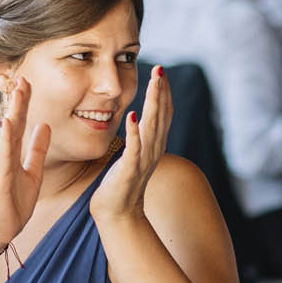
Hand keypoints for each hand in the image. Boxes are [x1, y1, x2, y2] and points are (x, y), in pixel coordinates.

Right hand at [0, 77, 50, 248]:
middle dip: (17, 102)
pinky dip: (5, 142)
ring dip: (11, 116)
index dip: (24, 102)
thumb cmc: (14, 202)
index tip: (28, 81)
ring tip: (17, 97)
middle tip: (23, 78)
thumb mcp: (33, 172)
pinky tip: (7, 127)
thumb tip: (44, 126)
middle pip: (12, 124)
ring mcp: (0, 168)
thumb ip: (37, 149)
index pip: (20, 122)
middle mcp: (4, 156)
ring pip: (6, 138)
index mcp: (13, 152)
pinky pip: (2, 159)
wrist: (1, 228)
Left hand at [93, 64, 172, 227]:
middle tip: (161, 70)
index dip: (164, 93)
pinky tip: (132, 114)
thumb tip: (136, 118)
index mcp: (154, 145)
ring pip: (152, 126)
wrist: (118, 213)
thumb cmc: (120, 182)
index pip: (164, 114)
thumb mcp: (134, 155)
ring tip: (154, 82)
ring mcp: (143, 160)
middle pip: (162, 116)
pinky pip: (134, 148)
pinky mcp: (130, 170)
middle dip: (161, 92)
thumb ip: (138, 137)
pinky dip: (134, 131)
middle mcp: (154, 150)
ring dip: (153, 103)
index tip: (161, 73)